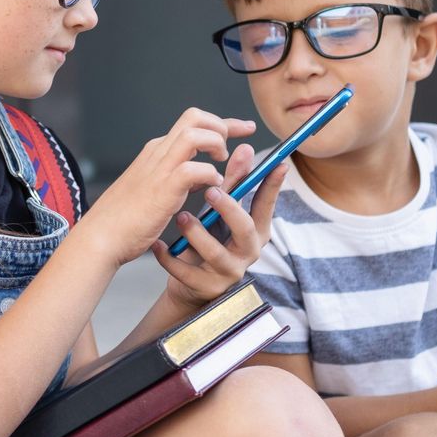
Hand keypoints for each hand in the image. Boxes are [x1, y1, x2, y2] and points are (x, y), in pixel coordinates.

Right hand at [79, 108, 257, 268]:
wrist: (101, 237)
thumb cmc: (125, 219)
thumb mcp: (154, 189)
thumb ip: (178, 178)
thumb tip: (202, 174)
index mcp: (156, 152)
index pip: (192, 123)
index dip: (222, 122)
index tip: (243, 127)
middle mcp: (158, 153)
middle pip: (194, 117)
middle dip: (223, 124)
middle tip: (239, 141)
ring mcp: (159, 168)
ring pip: (195, 133)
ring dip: (216, 145)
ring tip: (221, 165)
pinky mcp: (163, 188)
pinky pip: (195, 168)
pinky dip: (211, 175)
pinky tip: (214, 187)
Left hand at [151, 142, 287, 308]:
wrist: (188, 284)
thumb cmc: (208, 240)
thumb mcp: (221, 213)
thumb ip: (232, 184)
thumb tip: (245, 148)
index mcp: (256, 231)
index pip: (267, 205)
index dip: (272, 185)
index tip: (278, 163)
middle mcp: (248, 252)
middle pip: (245, 229)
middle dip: (229, 208)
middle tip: (211, 190)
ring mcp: (228, 272)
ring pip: (215, 253)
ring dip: (196, 233)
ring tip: (181, 217)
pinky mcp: (205, 288)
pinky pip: (185, 272)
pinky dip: (169, 258)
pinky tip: (158, 245)